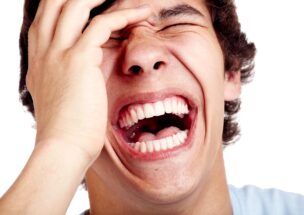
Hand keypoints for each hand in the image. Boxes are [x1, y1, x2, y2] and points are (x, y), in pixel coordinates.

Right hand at [26, 0, 151, 160]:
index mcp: (38, 60)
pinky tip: (142, 14)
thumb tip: (75, 78)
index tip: (87, 4)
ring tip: (129, 1)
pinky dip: (124, 15)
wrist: (63, 149)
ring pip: (75, 5)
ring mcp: (58, 52)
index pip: (46, 20)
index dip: (64, 7)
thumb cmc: (67, 131)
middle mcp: (43, 50)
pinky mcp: (78, 59)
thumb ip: (63, 81)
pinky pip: (103, 24)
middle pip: (54, 3)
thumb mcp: (58, 99)